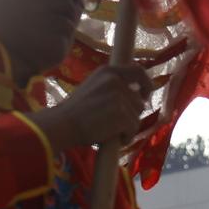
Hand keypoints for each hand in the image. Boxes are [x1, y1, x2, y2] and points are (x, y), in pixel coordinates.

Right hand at [37, 64, 151, 150]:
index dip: (147, 84)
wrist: (62, 124)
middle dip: (131, 115)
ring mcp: (119, 97)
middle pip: (139, 101)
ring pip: (137, 117)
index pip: (138, 71)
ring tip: (110, 131)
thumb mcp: (94, 87)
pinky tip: (111, 138)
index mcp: (108, 71)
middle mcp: (115, 80)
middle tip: (115, 124)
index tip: (146, 95)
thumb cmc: (76, 111)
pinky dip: (126, 138)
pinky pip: (133, 129)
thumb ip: (113, 85)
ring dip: (127, 128)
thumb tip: (138, 93)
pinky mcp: (121, 114)